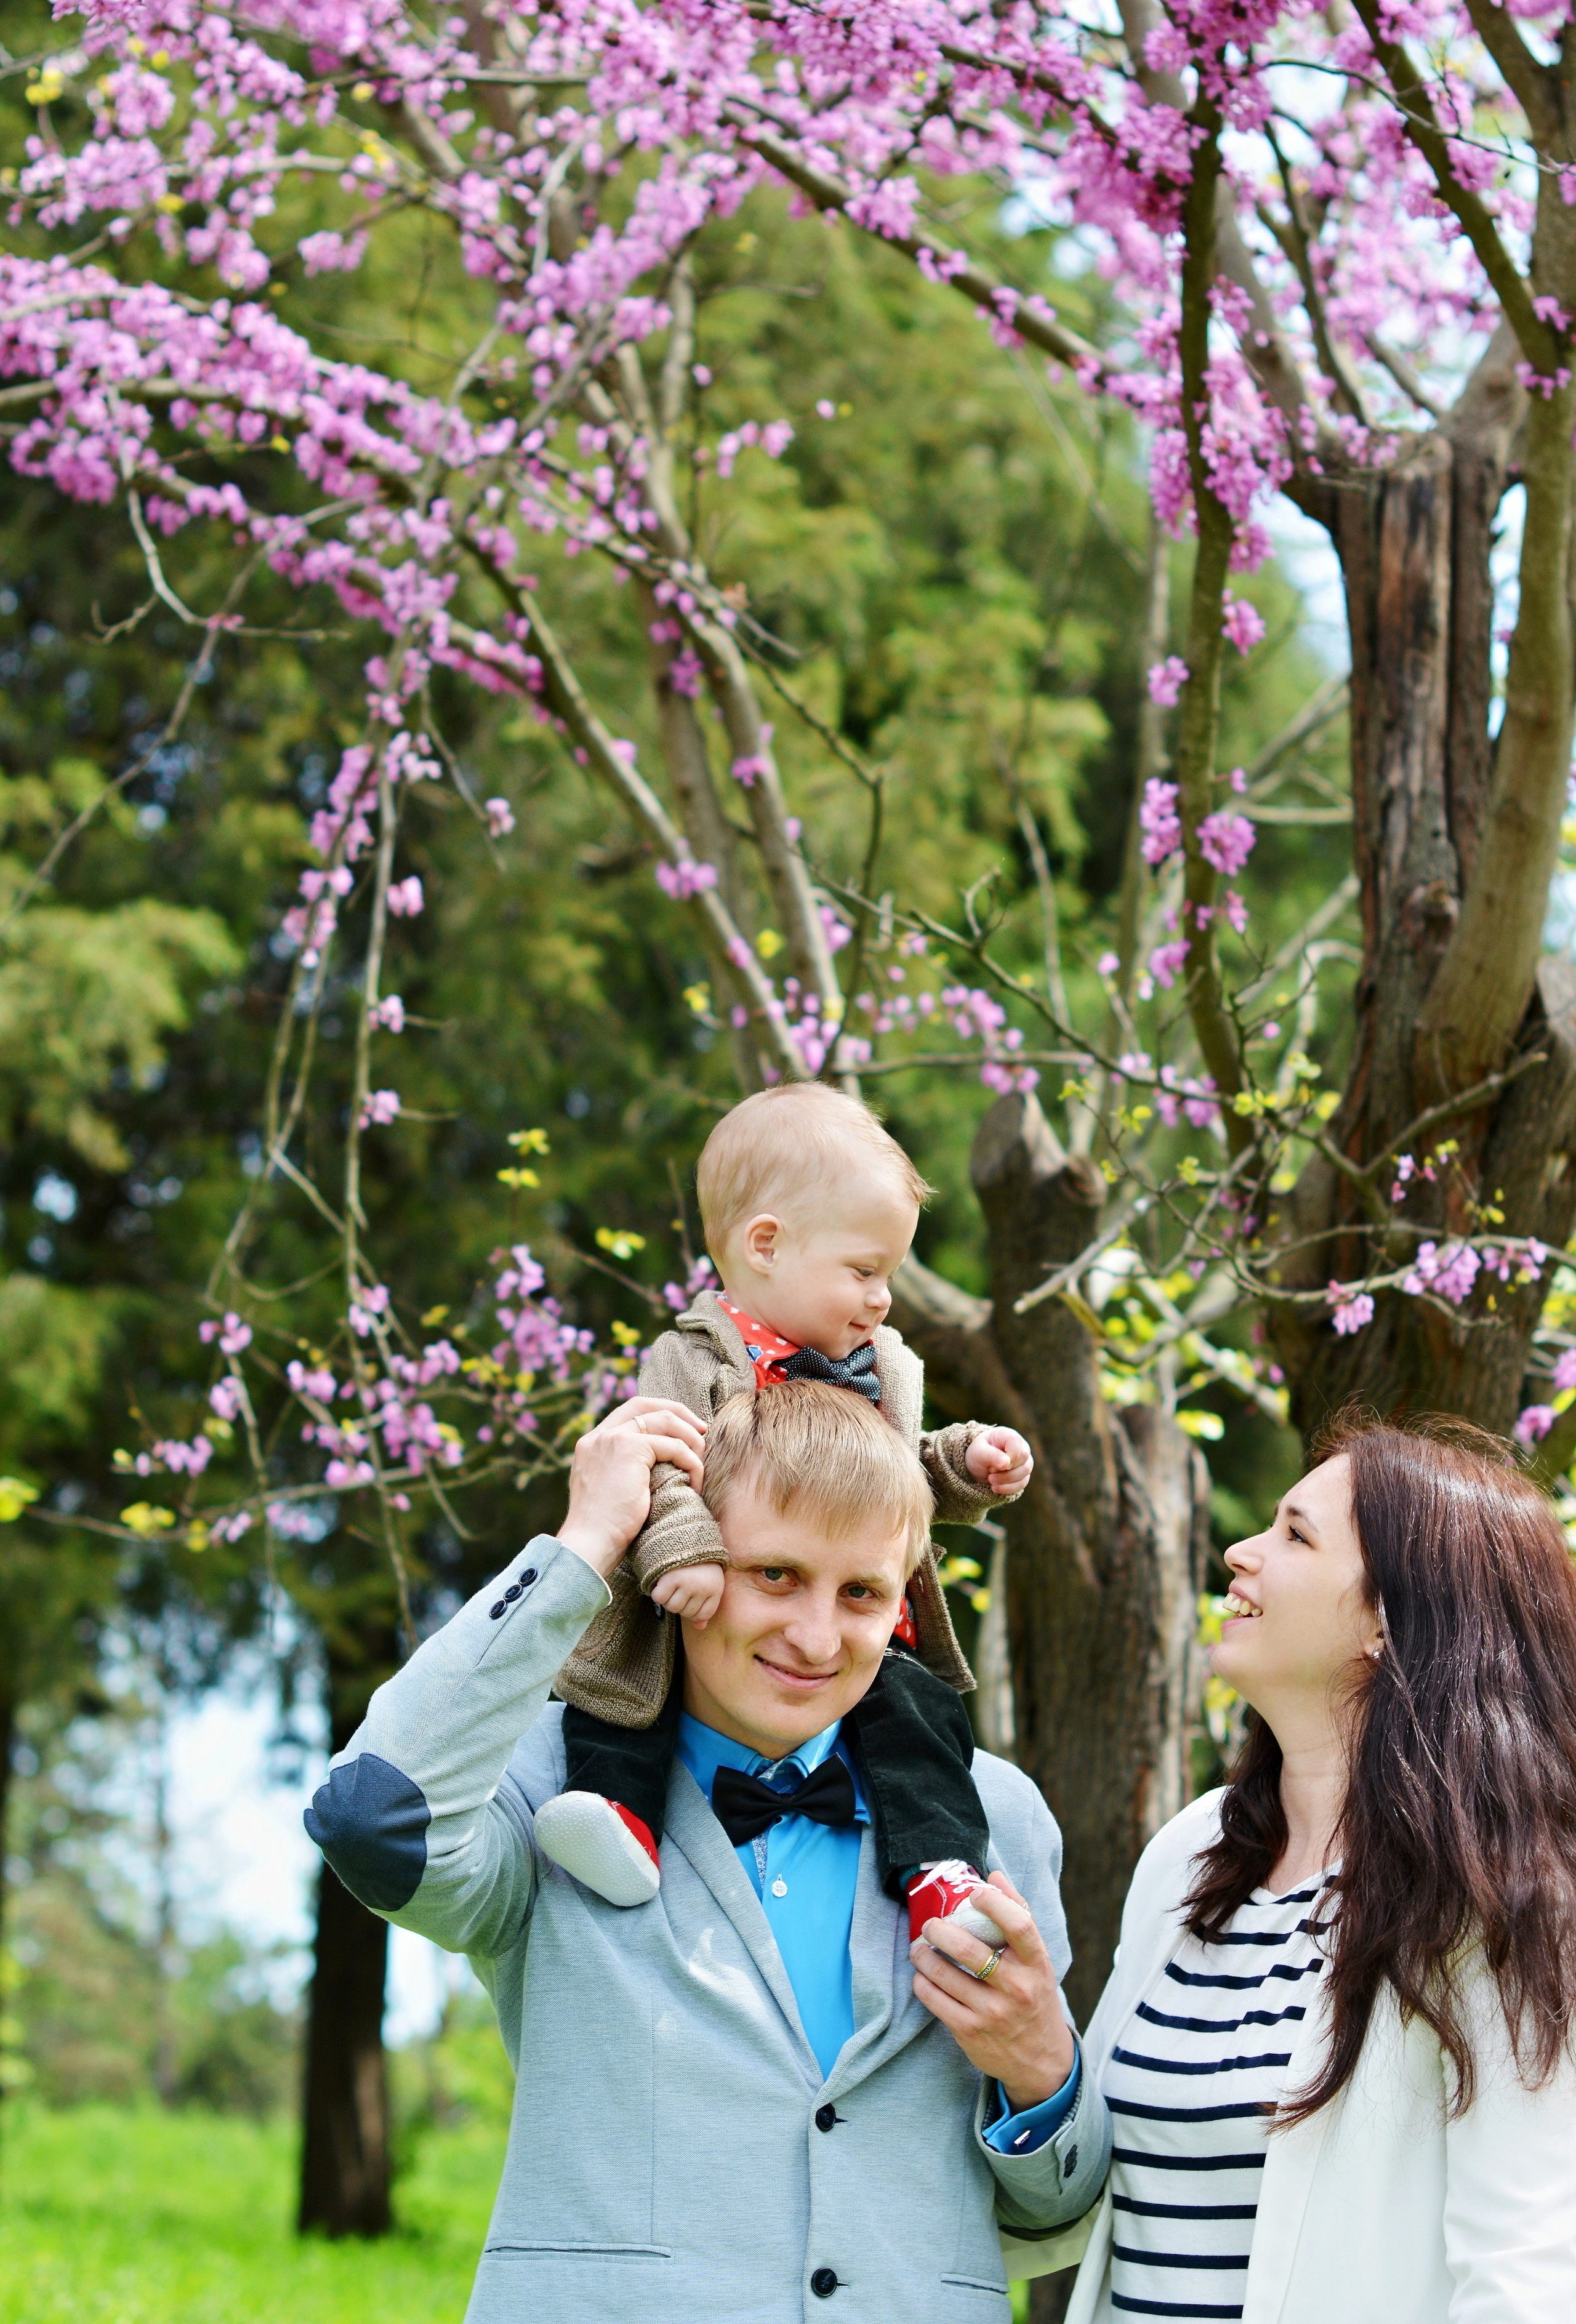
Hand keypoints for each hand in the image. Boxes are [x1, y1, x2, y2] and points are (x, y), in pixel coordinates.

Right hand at [556, 1398, 706, 1579]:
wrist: (591, 1544)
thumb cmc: (604, 1531)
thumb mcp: (609, 1492)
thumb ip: (622, 1472)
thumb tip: (657, 1467)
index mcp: (592, 1444)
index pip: (628, 1412)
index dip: (659, 1412)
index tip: (683, 1429)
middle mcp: (599, 1436)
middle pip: (646, 1403)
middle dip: (679, 1413)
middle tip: (702, 1431)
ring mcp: (613, 1438)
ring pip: (665, 1420)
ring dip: (691, 1439)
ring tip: (701, 1462)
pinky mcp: (630, 1448)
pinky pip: (674, 1445)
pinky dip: (691, 1462)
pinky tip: (695, 1483)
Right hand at [651, 1560, 724, 1627]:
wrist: (686, 1535)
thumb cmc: (699, 1563)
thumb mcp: (708, 1582)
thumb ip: (705, 1606)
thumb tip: (700, 1628)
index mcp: (716, 1589)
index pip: (702, 1615)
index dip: (693, 1611)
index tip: (690, 1596)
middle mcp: (703, 1588)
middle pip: (685, 1613)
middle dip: (680, 1603)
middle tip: (680, 1586)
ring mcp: (687, 1583)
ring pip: (672, 1607)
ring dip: (668, 1599)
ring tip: (672, 1584)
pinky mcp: (671, 1578)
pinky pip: (659, 1599)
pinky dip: (658, 1593)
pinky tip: (662, 1582)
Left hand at [909, 1871, 1073, 2111]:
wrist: (1041, 2061)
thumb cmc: (1035, 1997)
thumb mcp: (1037, 1961)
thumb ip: (1018, 1915)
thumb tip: (994, 1876)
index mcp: (1036, 1964)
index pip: (1018, 1924)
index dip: (993, 1902)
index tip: (974, 1893)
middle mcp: (1016, 1988)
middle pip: (969, 1948)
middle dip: (939, 1930)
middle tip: (929, 1924)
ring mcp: (991, 2012)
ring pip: (944, 1974)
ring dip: (922, 1955)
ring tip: (918, 1948)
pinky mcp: (970, 2032)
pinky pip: (934, 2000)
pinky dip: (921, 1983)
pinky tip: (922, 1976)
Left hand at [966, 1426, 1033, 1495]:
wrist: (977, 1465)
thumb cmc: (978, 1453)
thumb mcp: (979, 1452)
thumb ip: (992, 1455)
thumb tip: (1007, 1464)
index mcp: (1008, 1435)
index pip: (1017, 1443)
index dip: (1009, 1456)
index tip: (994, 1465)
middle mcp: (1021, 1447)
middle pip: (1024, 1459)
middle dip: (1006, 1470)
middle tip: (990, 1471)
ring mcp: (1024, 1461)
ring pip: (1025, 1472)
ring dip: (1006, 1480)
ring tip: (990, 1479)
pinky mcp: (1023, 1474)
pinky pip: (1022, 1483)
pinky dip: (1008, 1488)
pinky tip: (995, 1488)